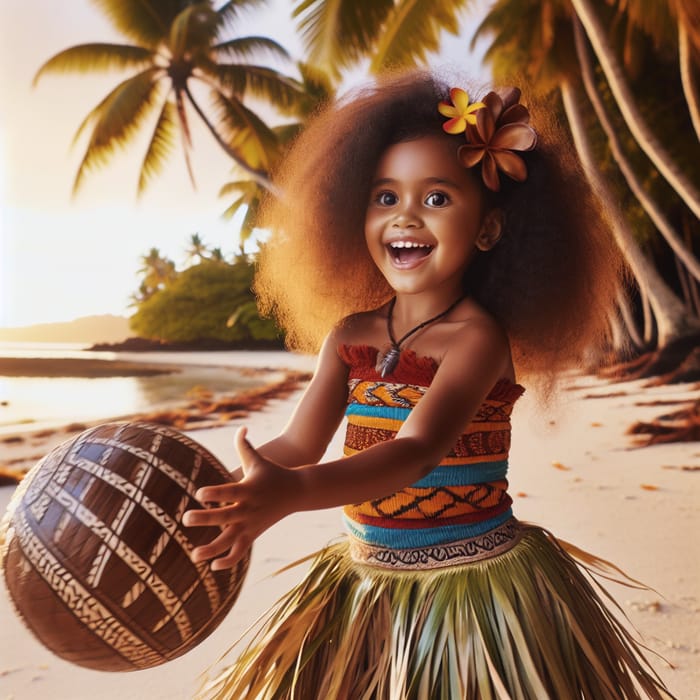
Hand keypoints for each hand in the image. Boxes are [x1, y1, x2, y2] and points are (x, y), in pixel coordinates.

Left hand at [183, 426, 298, 569]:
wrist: (297, 492)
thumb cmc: (272, 473)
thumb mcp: (259, 459)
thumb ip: (245, 446)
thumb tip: (240, 427)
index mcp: (248, 489)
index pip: (229, 492)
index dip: (214, 493)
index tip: (198, 493)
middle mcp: (249, 509)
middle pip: (225, 516)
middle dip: (205, 519)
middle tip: (186, 518)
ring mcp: (251, 524)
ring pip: (230, 540)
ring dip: (212, 550)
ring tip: (193, 555)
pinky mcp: (254, 534)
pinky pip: (240, 551)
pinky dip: (228, 560)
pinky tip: (212, 567)